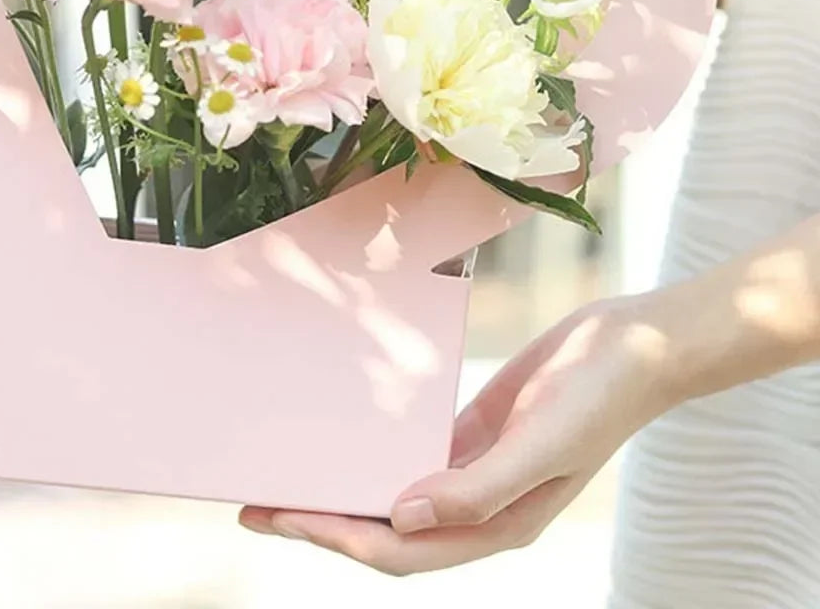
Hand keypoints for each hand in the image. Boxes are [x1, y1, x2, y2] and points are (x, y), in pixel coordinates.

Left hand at [239, 297, 674, 574]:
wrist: (636, 346)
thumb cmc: (598, 397)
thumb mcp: (542, 444)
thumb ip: (477, 488)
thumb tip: (401, 516)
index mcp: (497, 525)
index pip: (400, 548)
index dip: (339, 538)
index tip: (285, 517)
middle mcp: (479, 505)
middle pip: (384, 528)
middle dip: (322, 522)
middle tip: (258, 506)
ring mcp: (475, 468)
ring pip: (393, 492)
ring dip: (342, 488)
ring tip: (286, 474)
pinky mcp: (473, 430)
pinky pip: (413, 450)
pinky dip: (375, 451)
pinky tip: (343, 436)